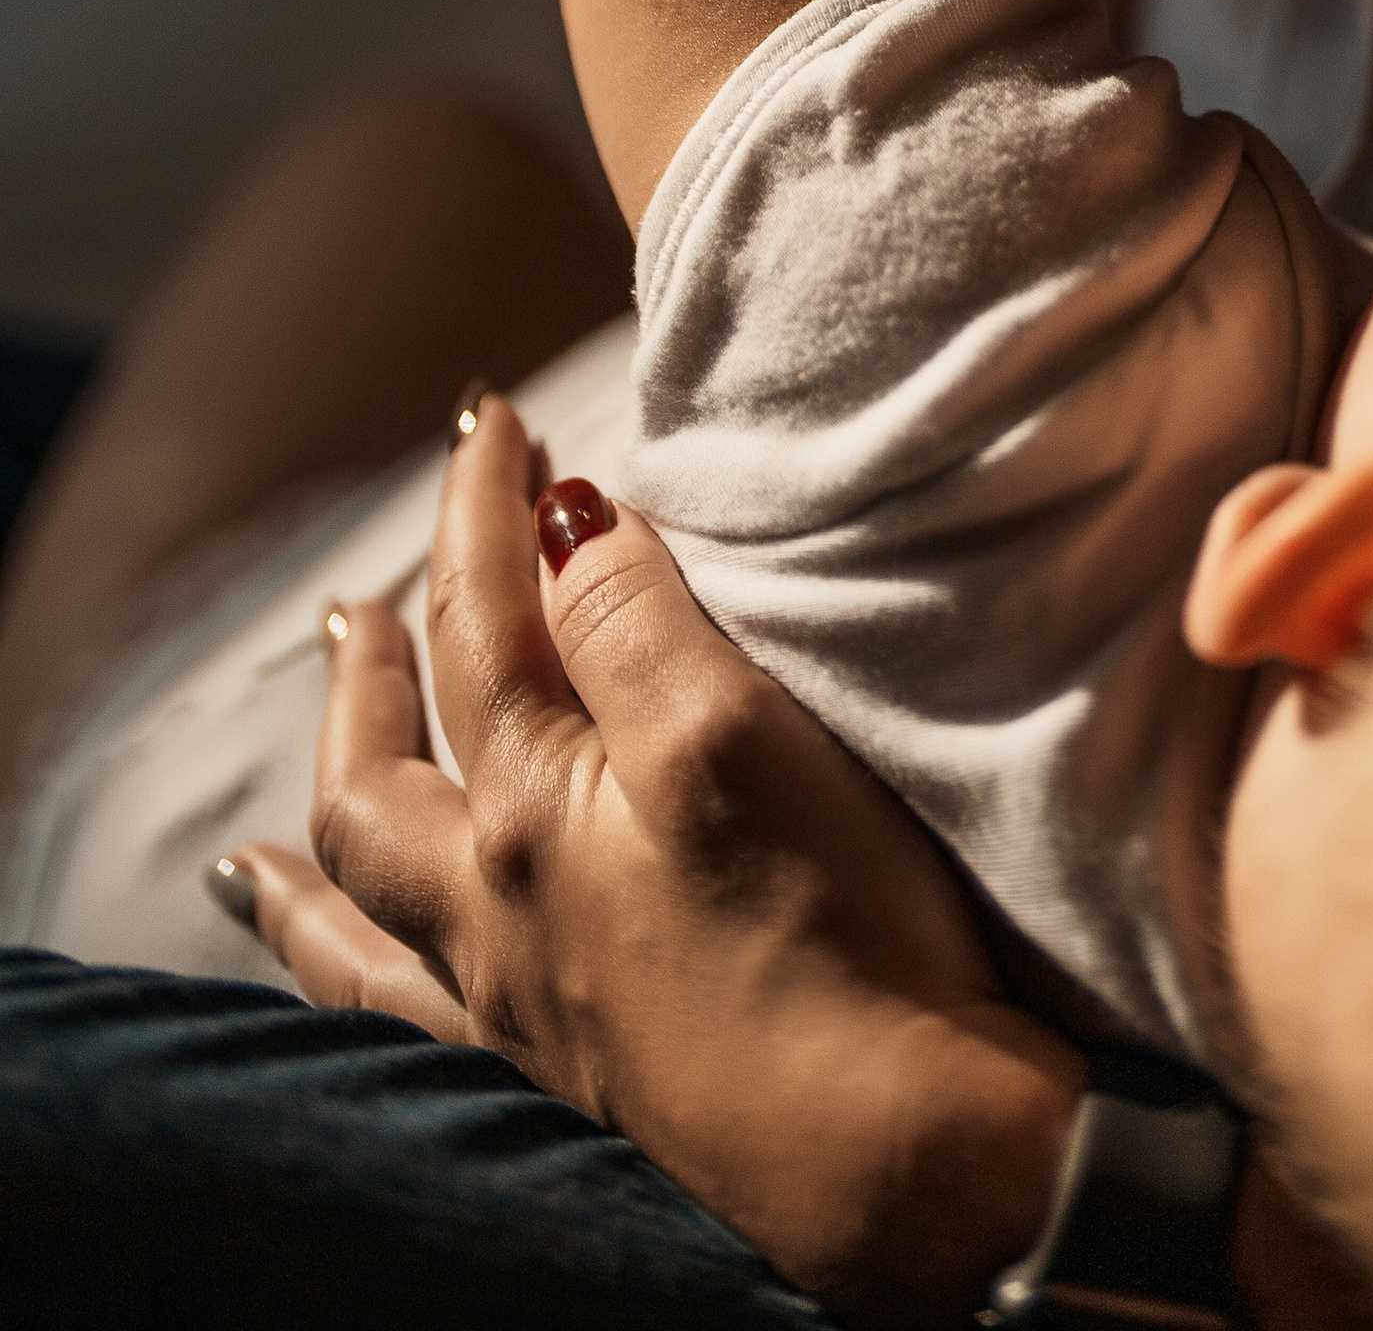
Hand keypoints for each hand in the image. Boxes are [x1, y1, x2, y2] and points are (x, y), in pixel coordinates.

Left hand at [229, 394, 1077, 1329]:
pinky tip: (359, 998)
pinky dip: (355, 1000)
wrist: (902, 1168)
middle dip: (376, 667)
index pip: (490, 622)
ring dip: (314, 857)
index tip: (492, 418)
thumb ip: (636, 623)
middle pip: (386, 775)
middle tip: (366, 599)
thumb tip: (568, 523)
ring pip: (366, 925)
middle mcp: (499, 919)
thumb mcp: (732, 736)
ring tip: (257, 850)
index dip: (486, 507)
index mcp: (535, 813)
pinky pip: (410, 1036)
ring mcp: (527, 1018)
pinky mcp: (579, 1093)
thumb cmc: (832, 944)